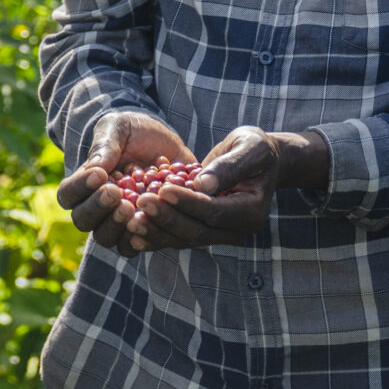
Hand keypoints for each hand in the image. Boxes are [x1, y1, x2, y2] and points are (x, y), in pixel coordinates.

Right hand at [55, 111, 195, 251]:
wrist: (167, 144)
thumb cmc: (135, 132)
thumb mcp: (119, 127)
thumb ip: (106, 144)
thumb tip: (97, 168)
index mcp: (84, 184)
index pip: (68, 194)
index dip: (79, 188)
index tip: (99, 174)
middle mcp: (98, 208)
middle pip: (84, 221)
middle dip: (98, 208)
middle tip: (115, 193)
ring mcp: (120, 223)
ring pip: (108, 239)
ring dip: (116, 226)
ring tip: (132, 207)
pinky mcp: (146, 229)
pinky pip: (138, 245)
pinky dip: (143, 238)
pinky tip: (152, 220)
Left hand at [119, 125, 311, 252]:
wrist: (259, 161)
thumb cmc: (256, 148)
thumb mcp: (250, 148)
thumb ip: (229, 166)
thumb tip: (203, 184)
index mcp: (250, 212)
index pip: (214, 211)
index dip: (187, 202)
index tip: (163, 189)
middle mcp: (235, 231)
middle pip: (196, 231)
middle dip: (166, 218)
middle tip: (141, 203)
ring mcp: (218, 235)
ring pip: (183, 239)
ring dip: (156, 230)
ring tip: (130, 219)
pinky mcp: (203, 232)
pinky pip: (177, 238)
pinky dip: (155, 235)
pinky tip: (132, 230)